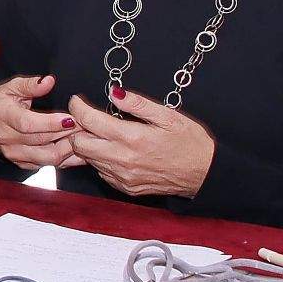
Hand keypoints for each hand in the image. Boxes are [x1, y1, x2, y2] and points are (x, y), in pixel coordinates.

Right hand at [0, 75, 85, 170]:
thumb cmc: (2, 102)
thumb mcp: (11, 87)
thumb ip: (30, 85)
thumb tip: (49, 81)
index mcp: (3, 115)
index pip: (29, 124)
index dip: (51, 123)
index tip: (71, 118)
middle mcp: (7, 138)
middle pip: (43, 141)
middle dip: (68, 134)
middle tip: (87, 126)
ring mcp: (15, 154)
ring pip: (48, 158)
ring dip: (70, 149)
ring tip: (84, 138)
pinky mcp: (23, 164)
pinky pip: (49, 165)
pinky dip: (66, 159)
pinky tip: (78, 149)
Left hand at [67, 87, 216, 197]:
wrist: (204, 175)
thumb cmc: (190, 142)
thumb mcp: (168, 116)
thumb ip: (138, 104)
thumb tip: (114, 93)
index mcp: (132, 138)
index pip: (89, 121)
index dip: (77, 108)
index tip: (77, 101)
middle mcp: (123, 160)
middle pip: (79, 143)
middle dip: (78, 128)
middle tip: (87, 118)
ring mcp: (123, 177)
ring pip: (88, 159)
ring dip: (88, 144)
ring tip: (101, 132)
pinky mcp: (126, 188)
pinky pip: (101, 172)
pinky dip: (101, 160)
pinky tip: (113, 150)